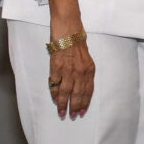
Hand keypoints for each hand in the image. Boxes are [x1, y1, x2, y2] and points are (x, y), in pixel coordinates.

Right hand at [47, 0, 92, 118]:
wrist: (68, 27)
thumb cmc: (77, 40)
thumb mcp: (85, 56)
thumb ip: (84, 70)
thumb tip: (80, 85)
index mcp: (89, 68)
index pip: (88, 90)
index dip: (85, 102)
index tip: (82, 111)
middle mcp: (81, 71)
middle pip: (78, 93)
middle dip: (75, 106)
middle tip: (72, 116)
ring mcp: (68, 69)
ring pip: (66, 91)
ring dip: (63, 103)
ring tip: (61, 112)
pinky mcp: (56, 66)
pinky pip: (55, 82)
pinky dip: (54, 91)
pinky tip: (54, 97)